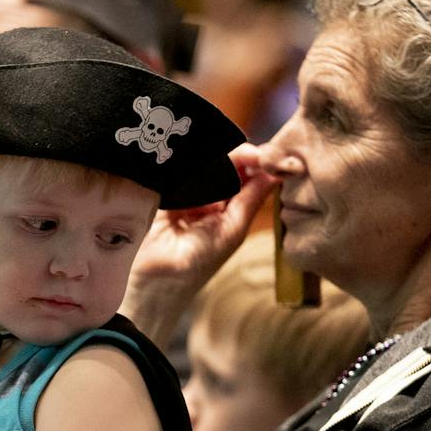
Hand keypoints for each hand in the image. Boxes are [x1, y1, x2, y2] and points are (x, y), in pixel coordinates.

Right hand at [122, 144, 275, 346]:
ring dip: (212, 158)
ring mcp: (185, 194)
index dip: (256, 162)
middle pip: (225, 166)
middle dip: (236, 156)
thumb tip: (277, 171)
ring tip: (218, 154)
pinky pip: (180, 169)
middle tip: (246, 152)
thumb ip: (252, 197)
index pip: (246, 177)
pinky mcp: (163, 189)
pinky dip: (189, 163)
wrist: (153, 278)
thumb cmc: (198, 262)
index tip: (268, 152)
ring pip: (203, 164)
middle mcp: (209, 200)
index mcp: (229, 211)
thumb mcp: (232, 229)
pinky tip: (196, 158)